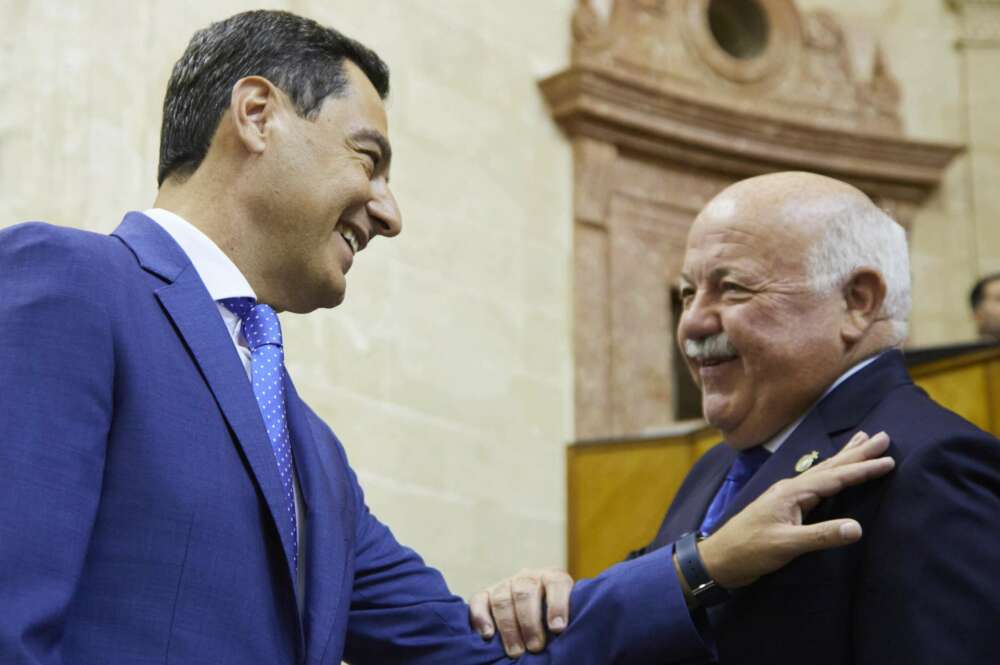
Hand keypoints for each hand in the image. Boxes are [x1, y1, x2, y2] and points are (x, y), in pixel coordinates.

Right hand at [468, 567, 573, 657]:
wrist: (534, 612)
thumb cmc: (554, 621)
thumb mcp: (564, 617)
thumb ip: (567, 623)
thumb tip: (573, 639)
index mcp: (552, 577)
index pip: (556, 583)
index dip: (557, 604)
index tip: (558, 629)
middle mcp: (528, 577)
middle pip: (525, 592)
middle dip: (530, 622)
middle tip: (535, 647)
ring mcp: (505, 584)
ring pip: (502, 599)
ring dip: (508, 627)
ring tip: (516, 651)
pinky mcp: (485, 595)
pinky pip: (479, 601)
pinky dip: (480, 617)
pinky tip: (487, 635)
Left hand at [697, 430, 893, 589]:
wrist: (720, 559)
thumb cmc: (749, 550)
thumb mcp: (786, 545)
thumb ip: (820, 536)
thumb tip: (857, 528)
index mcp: (792, 492)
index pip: (834, 477)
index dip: (862, 469)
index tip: (888, 459)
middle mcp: (791, 488)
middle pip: (830, 466)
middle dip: (857, 453)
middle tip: (882, 436)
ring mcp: (787, 497)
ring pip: (823, 472)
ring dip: (844, 458)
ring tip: (861, 441)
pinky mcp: (786, 508)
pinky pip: (816, 485)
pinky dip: (830, 474)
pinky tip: (833, 471)